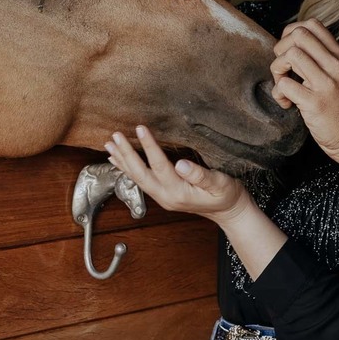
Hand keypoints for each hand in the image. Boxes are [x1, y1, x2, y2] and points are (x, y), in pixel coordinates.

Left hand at [104, 124, 253, 225]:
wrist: (229, 211)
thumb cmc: (227, 195)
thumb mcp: (220, 184)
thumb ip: (200, 175)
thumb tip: (180, 163)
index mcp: (179, 192)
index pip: (159, 165)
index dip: (149, 146)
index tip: (141, 128)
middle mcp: (165, 196)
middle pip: (140, 173)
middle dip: (126, 154)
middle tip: (115, 135)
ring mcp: (162, 197)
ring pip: (136, 177)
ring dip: (122, 160)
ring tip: (109, 144)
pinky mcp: (162, 194)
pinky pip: (140, 180)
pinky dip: (127, 168)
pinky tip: (118, 159)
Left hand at [270, 19, 338, 176]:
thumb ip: (326, 62)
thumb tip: (296, 50)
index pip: (313, 25)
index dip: (292, 34)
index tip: (289, 53)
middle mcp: (336, 66)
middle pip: (298, 35)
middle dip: (280, 49)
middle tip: (283, 69)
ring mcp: (326, 84)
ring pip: (289, 56)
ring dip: (277, 71)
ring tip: (283, 86)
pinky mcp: (315, 104)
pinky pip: (284, 85)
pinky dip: (278, 93)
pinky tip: (287, 104)